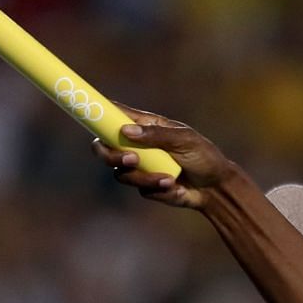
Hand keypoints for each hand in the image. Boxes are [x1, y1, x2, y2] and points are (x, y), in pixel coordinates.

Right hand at [92, 107, 234, 209]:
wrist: (216, 187)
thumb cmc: (203, 156)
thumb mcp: (184, 140)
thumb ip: (156, 135)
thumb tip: (125, 131)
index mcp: (144, 126)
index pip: (112, 115)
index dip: (95, 113)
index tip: (86, 113)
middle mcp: (136, 145)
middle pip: (104, 148)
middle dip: (111, 155)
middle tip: (131, 159)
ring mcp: (139, 167)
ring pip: (121, 173)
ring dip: (144, 177)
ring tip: (169, 178)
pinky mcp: (146, 186)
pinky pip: (140, 189)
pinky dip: (157, 189)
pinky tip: (175, 186)